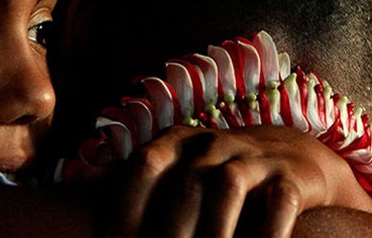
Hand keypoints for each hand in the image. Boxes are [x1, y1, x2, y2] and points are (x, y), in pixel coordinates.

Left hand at [103, 124, 371, 237]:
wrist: (288, 156)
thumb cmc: (213, 172)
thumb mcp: (173, 167)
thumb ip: (134, 178)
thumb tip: (81, 183)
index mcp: (175, 142)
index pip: (142, 166)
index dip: (126, 204)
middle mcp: (210, 143)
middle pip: (184, 184)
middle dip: (169, 230)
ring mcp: (252, 157)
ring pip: (228, 188)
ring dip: (214, 231)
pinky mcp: (290, 175)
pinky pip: (279, 201)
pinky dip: (266, 232)